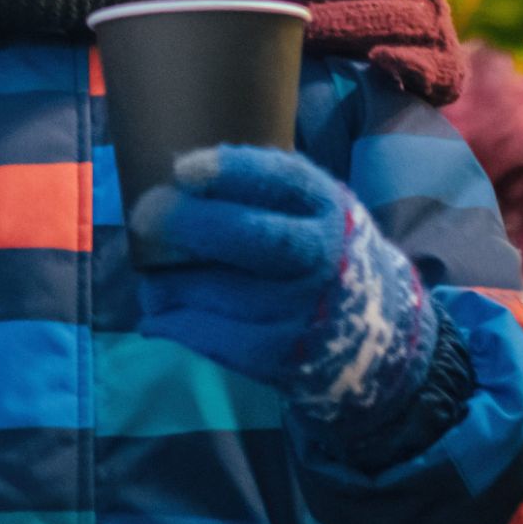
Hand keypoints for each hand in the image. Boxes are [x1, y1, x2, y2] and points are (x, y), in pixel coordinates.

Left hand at [127, 146, 433, 429]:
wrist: (377, 335)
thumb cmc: (321, 254)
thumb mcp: (315, 210)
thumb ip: (265, 190)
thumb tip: (175, 180)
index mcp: (328, 208)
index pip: (282, 179)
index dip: (229, 171)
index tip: (181, 169)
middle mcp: (320, 257)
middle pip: (249, 236)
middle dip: (187, 223)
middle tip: (145, 215)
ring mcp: (300, 310)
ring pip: (217, 290)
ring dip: (166, 281)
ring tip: (148, 274)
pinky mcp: (278, 354)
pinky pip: (211, 335)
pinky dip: (173, 322)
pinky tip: (157, 313)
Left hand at [252, 0, 465, 105]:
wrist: (400, 57)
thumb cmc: (344, 2)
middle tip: (270, 10)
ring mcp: (435, 22)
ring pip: (397, 19)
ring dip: (348, 26)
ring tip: (303, 38)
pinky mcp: (448, 68)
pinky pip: (433, 64)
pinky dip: (408, 61)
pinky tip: (376, 59)